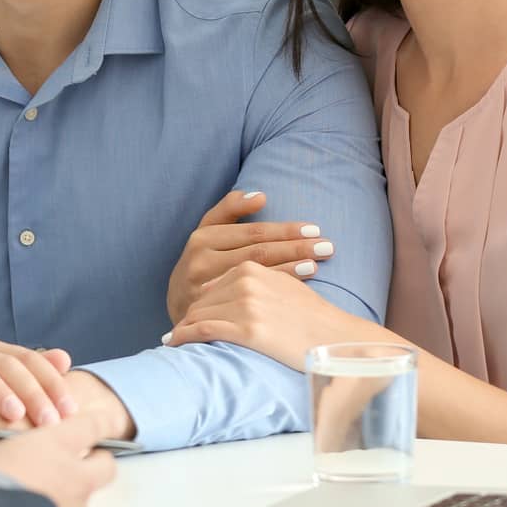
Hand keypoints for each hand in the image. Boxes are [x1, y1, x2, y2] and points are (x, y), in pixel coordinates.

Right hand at [0, 410, 119, 506]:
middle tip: (73, 468)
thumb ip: (22, 451)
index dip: (102, 422)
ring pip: (81, 506)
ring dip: (64, 505)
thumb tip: (28, 456)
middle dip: (95, 465)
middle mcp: (75, 479)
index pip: (93, 426)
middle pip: (105, 467)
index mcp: (56, 447)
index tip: (107, 422)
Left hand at [163, 261, 389, 371]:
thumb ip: (258, 281)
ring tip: (172, 338)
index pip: (215, 283)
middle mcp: (247, 282)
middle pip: (203, 298)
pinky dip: (184, 337)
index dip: (201, 299)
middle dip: (189, 314)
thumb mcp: (284, 286)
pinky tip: (174, 344)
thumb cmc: (313, 317)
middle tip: (176, 327)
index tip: (190, 310)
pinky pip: (203, 331)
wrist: (336, 338)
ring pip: (199, 314)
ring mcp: (246, 305)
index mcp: (254, 268)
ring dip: (183, 327)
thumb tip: (237, 286)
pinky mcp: (248, 330)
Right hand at [166, 190, 335, 321]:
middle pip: (258, 252)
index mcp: (203, 237)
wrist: (179, 305)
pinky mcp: (212, 311)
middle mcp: (202, 260)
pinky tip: (299, 285)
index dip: (285, 230)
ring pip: (256, 275)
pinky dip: (277, 289)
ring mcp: (206, 288)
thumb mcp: (208, 231)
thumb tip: (261, 196)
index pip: (252, 232)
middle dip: (295, 247)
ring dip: (291, 268)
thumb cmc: (202, 261)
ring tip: (318, 263)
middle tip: (327, 246)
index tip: (314, 229)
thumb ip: (230, 209)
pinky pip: (251, 298)